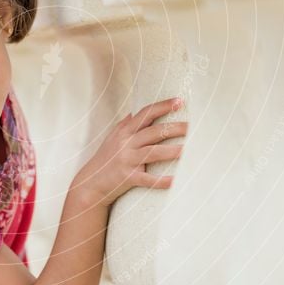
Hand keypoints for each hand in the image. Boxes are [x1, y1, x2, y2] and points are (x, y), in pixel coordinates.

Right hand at [70, 97, 188, 208]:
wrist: (89, 184)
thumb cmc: (104, 160)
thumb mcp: (111, 139)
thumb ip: (123, 126)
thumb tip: (133, 113)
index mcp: (124, 131)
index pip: (146, 114)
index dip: (163, 106)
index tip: (180, 101)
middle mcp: (126, 143)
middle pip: (154, 131)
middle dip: (175, 128)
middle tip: (194, 126)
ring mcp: (127, 160)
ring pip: (154, 152)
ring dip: (173, 151)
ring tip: (190, 149)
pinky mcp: (128, 177)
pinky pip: (147, 179)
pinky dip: (161, 181)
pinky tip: (175, 181)